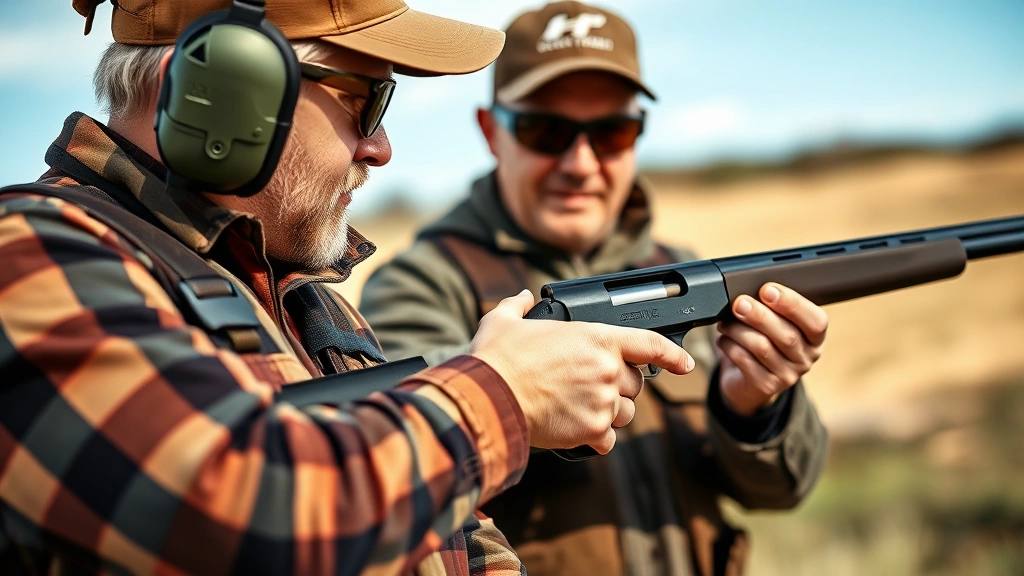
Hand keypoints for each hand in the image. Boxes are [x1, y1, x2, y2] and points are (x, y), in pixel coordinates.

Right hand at [471, 290, 694, 453]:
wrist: (489, 397)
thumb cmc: (497, 358)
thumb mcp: (505, 321)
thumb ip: (518, 306)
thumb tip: (521, 298)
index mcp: (597, 338)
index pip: (651, 344)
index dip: (674, 354)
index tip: (685, 364)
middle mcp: (608, 370)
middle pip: (635, 383)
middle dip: (618, 385)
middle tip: (589, 385)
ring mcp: (603, 402)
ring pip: (625, 413)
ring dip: (610, 412)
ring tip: (581, 407)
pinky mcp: (592, 431)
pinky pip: (608, 439)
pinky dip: (596, 437)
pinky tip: (577, 429)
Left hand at [716, 283, 827, 415]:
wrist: (748, 381)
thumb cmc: (763, 340)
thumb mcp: (774, 323)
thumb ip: (771, 306)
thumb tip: (749, 288)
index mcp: (814, 337)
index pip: (816, 321)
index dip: (792, 303)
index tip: (767, 289)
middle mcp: (806, 358)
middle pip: (787, 335)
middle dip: (759, 315)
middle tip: (739, 303)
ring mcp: (788, 375)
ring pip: (762, 347)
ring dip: (738, 330)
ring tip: (724, 322)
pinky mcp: (766, 386)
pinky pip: (745, 361)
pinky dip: (729, 345)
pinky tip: (724, 339)